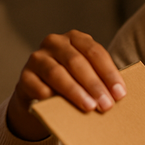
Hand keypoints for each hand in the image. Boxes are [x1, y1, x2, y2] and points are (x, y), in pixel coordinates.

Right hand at [6, 30, 125, 140]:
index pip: (95, 52)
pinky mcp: (24, 77)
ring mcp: (37, 58)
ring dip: (75, 91)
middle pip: (77, 62)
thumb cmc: (73, 81)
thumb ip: (100, 79)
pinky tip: (60, 107)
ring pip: (56, 73)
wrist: (40, 95)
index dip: (109, 73)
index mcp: (75, 38)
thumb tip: (117, 95)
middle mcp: (55, 43)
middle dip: (94, 84)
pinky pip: (38, 86)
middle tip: (106, 104)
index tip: (120, 93)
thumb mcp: (87, 74)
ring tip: (89, 107)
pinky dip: (50, 97)